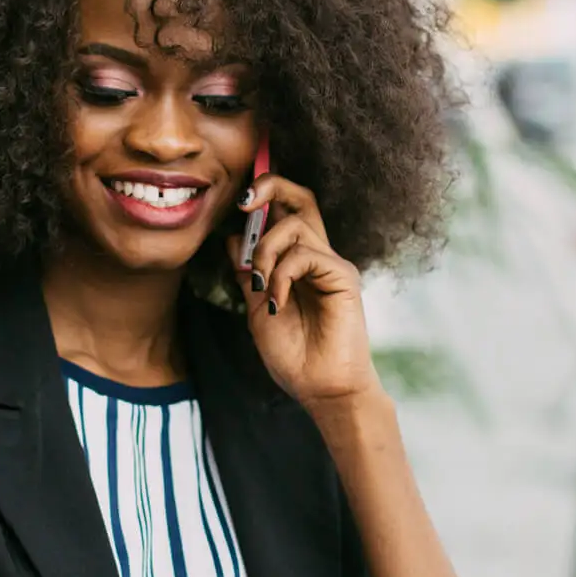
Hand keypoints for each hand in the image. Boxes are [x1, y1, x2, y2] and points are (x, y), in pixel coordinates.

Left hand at [227, 175, 381, 410]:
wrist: (320, 389)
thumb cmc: (293, 356)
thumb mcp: (258, 309)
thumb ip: (249, 275)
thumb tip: (232, 240)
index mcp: (299, 262)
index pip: (286, 211)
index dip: (265, 195)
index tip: (239, 204)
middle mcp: (318, 256)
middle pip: (302, 198)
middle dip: (271, 187)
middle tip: (244, 203)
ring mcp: (332, 264)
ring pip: (294, 225)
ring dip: (266, 252)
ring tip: (261, 286)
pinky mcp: (343, 276)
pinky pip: (305, 255)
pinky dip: (282, 275)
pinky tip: (278, 302)